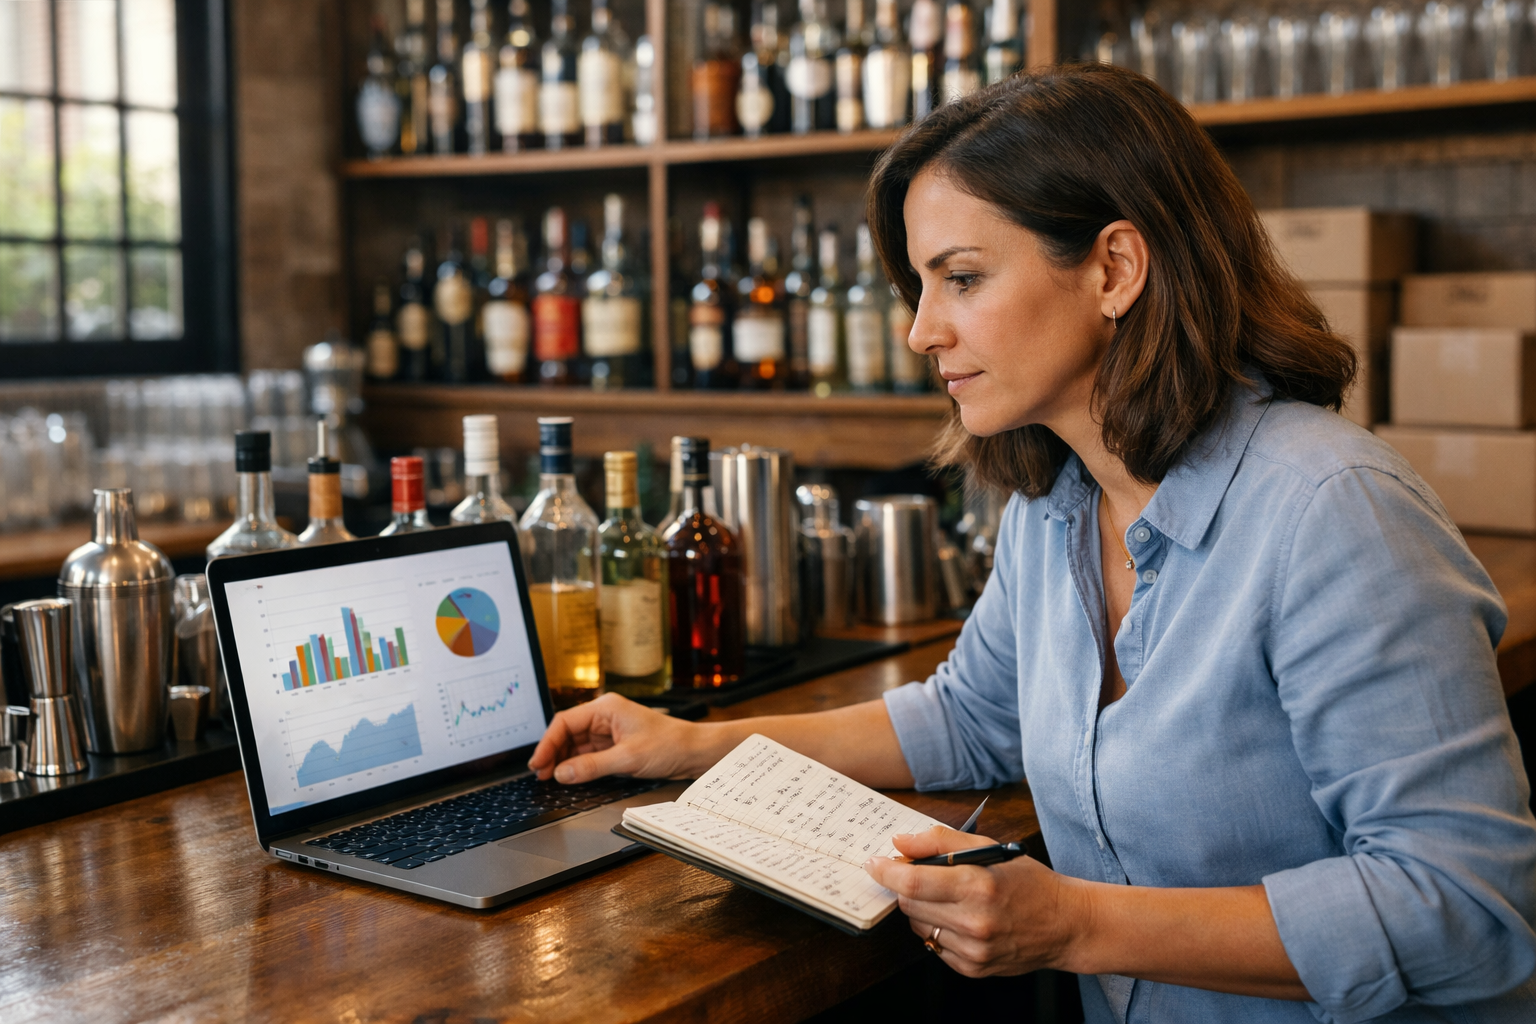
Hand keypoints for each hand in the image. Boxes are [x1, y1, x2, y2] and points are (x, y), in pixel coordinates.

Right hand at [528, 692, 701, 783]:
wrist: (694, 751)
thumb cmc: (670, 745)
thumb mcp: (628, 758)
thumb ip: (591, 767)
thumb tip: (561, 773)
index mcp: (605, 708)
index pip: (565, 722)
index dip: (547, 743)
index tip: (537, 763)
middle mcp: (604, 716)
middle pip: (567, 733)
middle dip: (552, 753)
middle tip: (541, 775)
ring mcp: (609, 730)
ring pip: (576, 745)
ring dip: (563, 760)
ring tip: (551, 778)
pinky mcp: (614, 744)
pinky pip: (588, 753)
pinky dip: (577, 765)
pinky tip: (569, 775)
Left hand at [864, 826, 1084, 977]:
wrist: (1065, 924)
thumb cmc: (1028, 880)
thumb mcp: (989, 847)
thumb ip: (941, 840)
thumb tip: (900, 842)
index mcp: (978, 886)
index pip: (913, 883)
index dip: (886, 872)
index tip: (873, 863)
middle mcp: (974, 922)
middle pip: (910, 904)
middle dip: (906, 886)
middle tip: (919, 873)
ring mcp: (973, 950)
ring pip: (919, 926)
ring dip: (922, 909)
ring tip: (949, 897)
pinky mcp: (973, 968)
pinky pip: (935, 946)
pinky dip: (938, 929)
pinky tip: (961, 919)